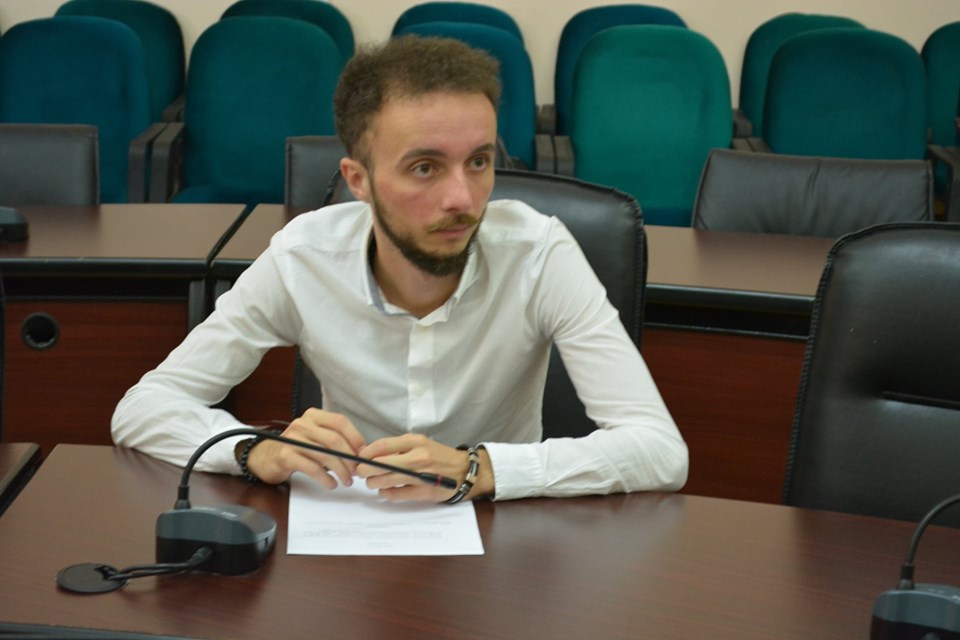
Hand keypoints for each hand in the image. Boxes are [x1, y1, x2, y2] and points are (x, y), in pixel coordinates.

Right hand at [245, 409, 365, 487]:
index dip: (355, 438)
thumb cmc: (297, 449)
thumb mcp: (315, 438)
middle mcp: (303, 424)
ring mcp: (293, 439)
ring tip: (347, 480)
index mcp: (314, 416)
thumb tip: (360, 452)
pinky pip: (311, 468)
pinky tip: (331, 484)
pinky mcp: (285, 456)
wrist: (266, 457)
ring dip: (340, 470)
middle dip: (349, 457)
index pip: (340, 422)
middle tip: (357, 471)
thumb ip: (334, 440)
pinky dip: (325, 478)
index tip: (363, 453)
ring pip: (325, 454)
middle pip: (334, 439)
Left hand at [357, 434, 492, 501]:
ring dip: (374, 483)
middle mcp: (418, 457)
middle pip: (382, 464)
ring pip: (388, 480)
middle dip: (366, 470)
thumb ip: (399, 448)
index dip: (367, 453)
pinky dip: (387, 493)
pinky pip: (398, 494)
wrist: (464, 470)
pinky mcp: (424, 492)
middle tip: (360, 473)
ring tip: (372, 483)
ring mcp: (421, 475)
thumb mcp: (421, 443)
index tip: (359, 457)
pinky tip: (384, 491)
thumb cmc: (438, 455)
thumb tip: (372, 454)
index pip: (383, 445)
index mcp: (416, 442)